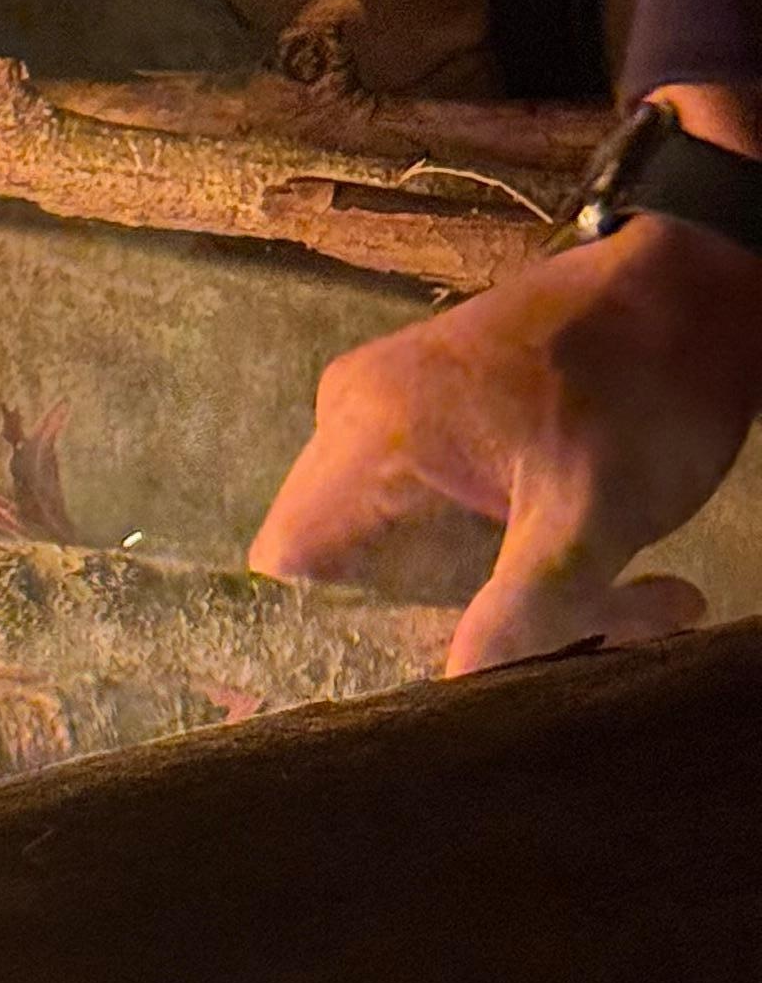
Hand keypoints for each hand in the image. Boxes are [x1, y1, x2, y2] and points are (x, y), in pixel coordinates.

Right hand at [251, 208, 761, 672]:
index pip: (286, 563)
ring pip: (403, 548)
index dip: (321, 635)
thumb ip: (522, 610)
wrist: (696, 288)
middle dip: (446, 627)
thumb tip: (452, 694)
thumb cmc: (644, 385)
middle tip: (568, 643)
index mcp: (370, 428)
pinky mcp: (430, 414)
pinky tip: (600, 568)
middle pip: (351, 566)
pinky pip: (432, 512)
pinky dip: (505, 556)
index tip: (397, 681)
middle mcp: (354, 414)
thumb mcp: (593, 514)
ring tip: (622, 604)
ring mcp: (389, 408)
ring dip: (496, 597)